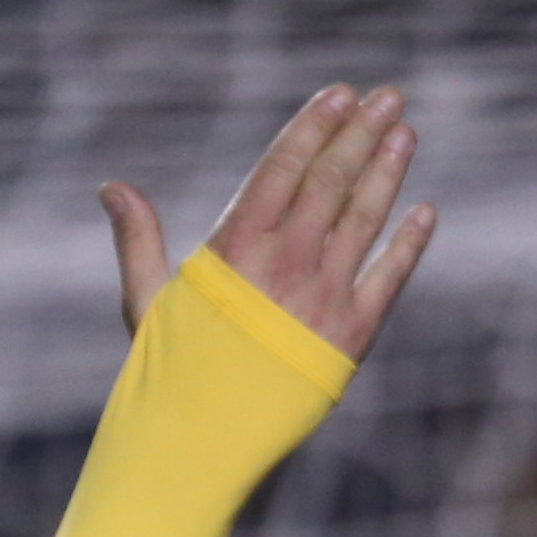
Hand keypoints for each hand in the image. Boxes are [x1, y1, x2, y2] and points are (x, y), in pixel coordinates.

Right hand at [101, 85, 433, 361]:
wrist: (204, 442)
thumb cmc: (170, 372)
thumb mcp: (144, 302)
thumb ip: (138, 240)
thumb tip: (111, 185)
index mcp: (235, 249)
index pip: (283, 169)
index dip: (314, 127)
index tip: (341, 94)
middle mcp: (284, 266)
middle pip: (330, 184)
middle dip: (361, 135)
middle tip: (388, 97)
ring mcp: (321, 300)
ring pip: (363, 221)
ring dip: (387, 174)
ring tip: (406, 134)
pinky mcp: (351, 338)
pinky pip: (388, 281)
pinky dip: (409, 245)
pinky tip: (425, 211)